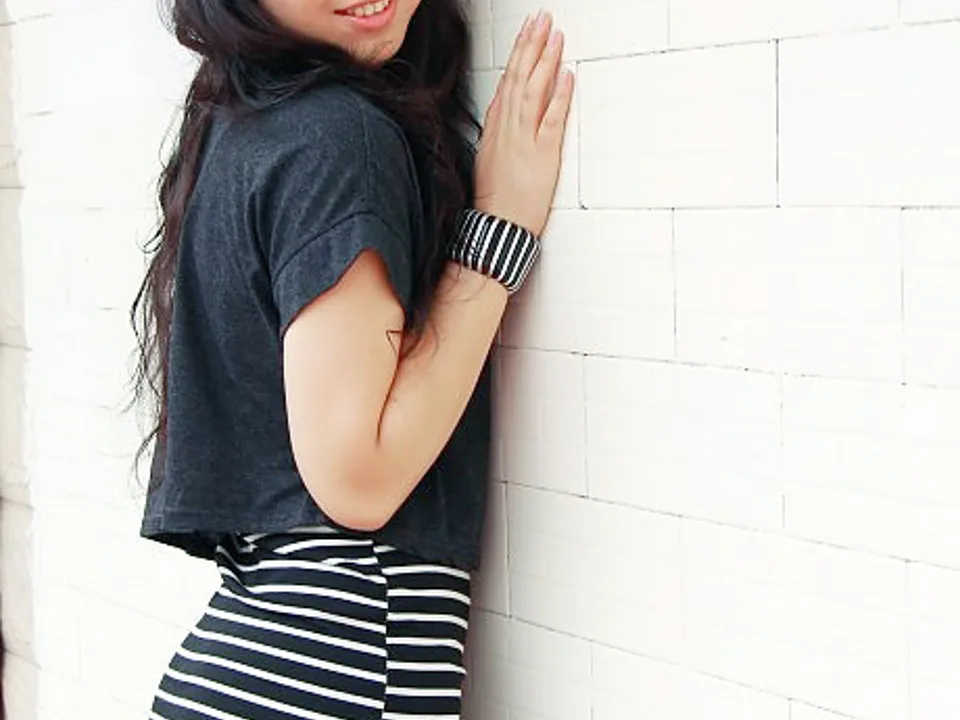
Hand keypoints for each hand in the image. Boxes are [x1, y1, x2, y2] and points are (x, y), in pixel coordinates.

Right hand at [474, 11, 574, 236]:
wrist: (496, 228)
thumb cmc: (494, 200)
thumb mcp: (489, 159)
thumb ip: (498, 129)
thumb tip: (504, 104)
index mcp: (496, 130)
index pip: (507, 83)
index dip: (518, 54)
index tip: (527, 32)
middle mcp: (507, 129)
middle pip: (519, 78)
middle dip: (530, 45)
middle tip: (541, 19)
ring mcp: (523, 141)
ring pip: (532, 92)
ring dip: (544, 60)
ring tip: (554, 34)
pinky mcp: (541, 156)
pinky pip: (550, 120)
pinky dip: (558, 96)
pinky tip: (565, 75)